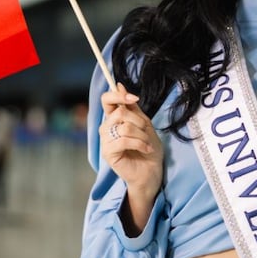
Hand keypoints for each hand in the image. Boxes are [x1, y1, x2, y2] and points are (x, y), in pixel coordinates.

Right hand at [99, 83, 163, 214]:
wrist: (151, 172)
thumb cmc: (148, 149)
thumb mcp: (144, 123)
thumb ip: (132, 107)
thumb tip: (119, 85)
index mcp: (113, 119)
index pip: (107, 100)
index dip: (118, 96)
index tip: (134, 98)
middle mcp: (106, 128)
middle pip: (118, 113)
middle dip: (138, 120)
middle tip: (147, 131)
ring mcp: (105, 141)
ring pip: (124, 127)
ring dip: (141, 135)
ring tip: (147, 143)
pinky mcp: (108, 153)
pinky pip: (124, 140)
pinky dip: (140, 143)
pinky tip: (146, 149)